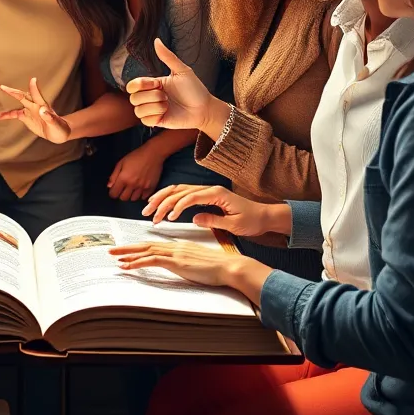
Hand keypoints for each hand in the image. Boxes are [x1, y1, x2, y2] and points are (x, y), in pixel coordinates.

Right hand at [0, 78, 71, 143]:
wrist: (58, 133)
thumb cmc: (60, 128)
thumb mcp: (57, 124)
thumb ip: (50, 117)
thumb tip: (42, 111)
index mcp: (42, 105)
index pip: (38, 95)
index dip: (35, 88)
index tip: (33, 79)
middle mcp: (34, 105)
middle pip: (22, 97)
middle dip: (13, 92)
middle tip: (3, 87)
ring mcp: (29, 110)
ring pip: (16, 105)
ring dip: (6, 108)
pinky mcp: (25, 116)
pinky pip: (13, 114)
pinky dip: (4, 115)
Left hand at [107, 144, 163, 202]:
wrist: (153, 154)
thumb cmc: (137, 156)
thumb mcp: (121, 163)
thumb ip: (114, 175)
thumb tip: (109, 186)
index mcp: (124, 178)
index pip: (114, 194)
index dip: (112, 192)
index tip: (114, 190)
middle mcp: (133, 185)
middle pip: (123, 198)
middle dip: (121, 194)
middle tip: (123, 188)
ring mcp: (142, 187)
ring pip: (133, 199)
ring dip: (131, 194)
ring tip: (132, 187)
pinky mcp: (150, 188)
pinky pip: (143, 197)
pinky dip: (140, 194)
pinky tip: (139, 188)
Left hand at [110, 241, 237, 286]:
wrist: (229, 267)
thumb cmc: (218, 269)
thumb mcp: (198, 264)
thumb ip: (186, 263)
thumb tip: (179, 267)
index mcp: (179, 247)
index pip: (154, 245)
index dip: (139, 248)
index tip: (127, 250)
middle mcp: (175, 247)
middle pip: (146, 245)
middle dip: (127, 247)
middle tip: (112, 249)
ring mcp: (175, 253)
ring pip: (146, 251)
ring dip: (128, 254)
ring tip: (114, 257)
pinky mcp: (177, 262)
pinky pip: (152, 260)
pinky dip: (137, 262)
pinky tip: (127, 265)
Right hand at [125, 38, 213, 131]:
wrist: (204, 108)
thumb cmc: (195, 89)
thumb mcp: (182, 70)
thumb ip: (168, 56)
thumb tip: (156, 40)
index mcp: (153, 85)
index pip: (133, 85)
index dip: (141, 84)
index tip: (157, 84)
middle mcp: (150, 97)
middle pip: (133, 98)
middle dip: (151, 96)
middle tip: (166, 96)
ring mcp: (152, 110)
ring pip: (138, 110)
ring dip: (155, 106)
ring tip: (168, 105)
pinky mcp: (156, 122)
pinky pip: (144, 121)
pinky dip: (155, 115)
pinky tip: (166, 113)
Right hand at [143, 184, 282, 236]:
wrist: (265, 216)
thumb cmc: (252, 220)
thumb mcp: (234, 225)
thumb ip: (213, 221)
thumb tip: (193, 218)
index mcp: (217, 194)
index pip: (190, 197)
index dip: (176, 207)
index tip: (167, 219)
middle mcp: (210, 189)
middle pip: (179, 190)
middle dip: (162, 200)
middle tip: (148, 213)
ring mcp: (207, 191)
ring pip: (179, 190)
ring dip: (163, 199)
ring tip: (149, 209)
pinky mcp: (207, 196)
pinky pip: (184, 194)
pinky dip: (171, 199)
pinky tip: (163, 208)